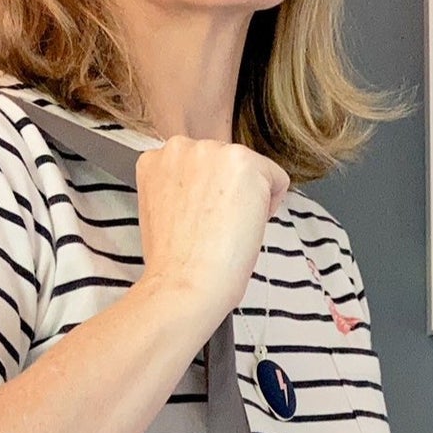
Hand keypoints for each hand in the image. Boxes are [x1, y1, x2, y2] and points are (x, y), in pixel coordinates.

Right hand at [133, 134, 291, 330]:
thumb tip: (208, 193)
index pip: (201, 168)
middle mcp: (181, 147)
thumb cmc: (174, 265)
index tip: (202, 223)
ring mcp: (213, 151)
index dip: (208, 199)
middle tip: (216, 230)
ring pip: (252, 172)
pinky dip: (271, 205)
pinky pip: (277, 179)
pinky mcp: (244, 162)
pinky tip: (245, 227)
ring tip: (227, 231)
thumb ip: (181, 191)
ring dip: (249, 199)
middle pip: (227, 165)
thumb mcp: (163, 213)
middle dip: (229, 194)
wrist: (184, 284)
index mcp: (156, 160)